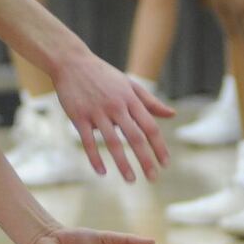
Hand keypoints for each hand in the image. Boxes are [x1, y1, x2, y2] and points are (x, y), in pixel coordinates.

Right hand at [52, 54, 173, 181]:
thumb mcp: (129, 85)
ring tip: (131, 180)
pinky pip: (88, 142)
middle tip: (153, 178)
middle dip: (146, 159)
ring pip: (113, 142)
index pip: (150, 127)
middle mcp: (116, 106)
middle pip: (135, 137)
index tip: (165, 164)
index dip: (159, 146)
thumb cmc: (103, 75)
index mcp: (130, 99)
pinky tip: (102, 172)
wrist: (72, 62)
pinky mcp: (79, 117)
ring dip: (123, 164)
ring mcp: (97, 112)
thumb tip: (172, 114)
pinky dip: (95, 158)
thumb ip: (150, 102)